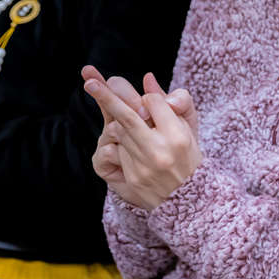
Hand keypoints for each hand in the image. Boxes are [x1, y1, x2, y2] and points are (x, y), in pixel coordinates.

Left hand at [85, 73, 202, 209]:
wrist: (188, 200)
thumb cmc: (189, 157)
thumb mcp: (188, 127)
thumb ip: (172, 101)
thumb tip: (147, 78)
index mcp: (178, 135)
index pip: (154, 103)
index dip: (150, 100)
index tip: (149, 102)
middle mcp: (160, 150)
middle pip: (128, 116)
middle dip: (107, 96)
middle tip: (89, 82)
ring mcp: (144, 166)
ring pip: (119, 132)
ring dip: (118, 123)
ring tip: (121, 122)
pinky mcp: (132, 178)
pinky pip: (116, 151)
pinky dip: (121, 144)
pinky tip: (131, 149)